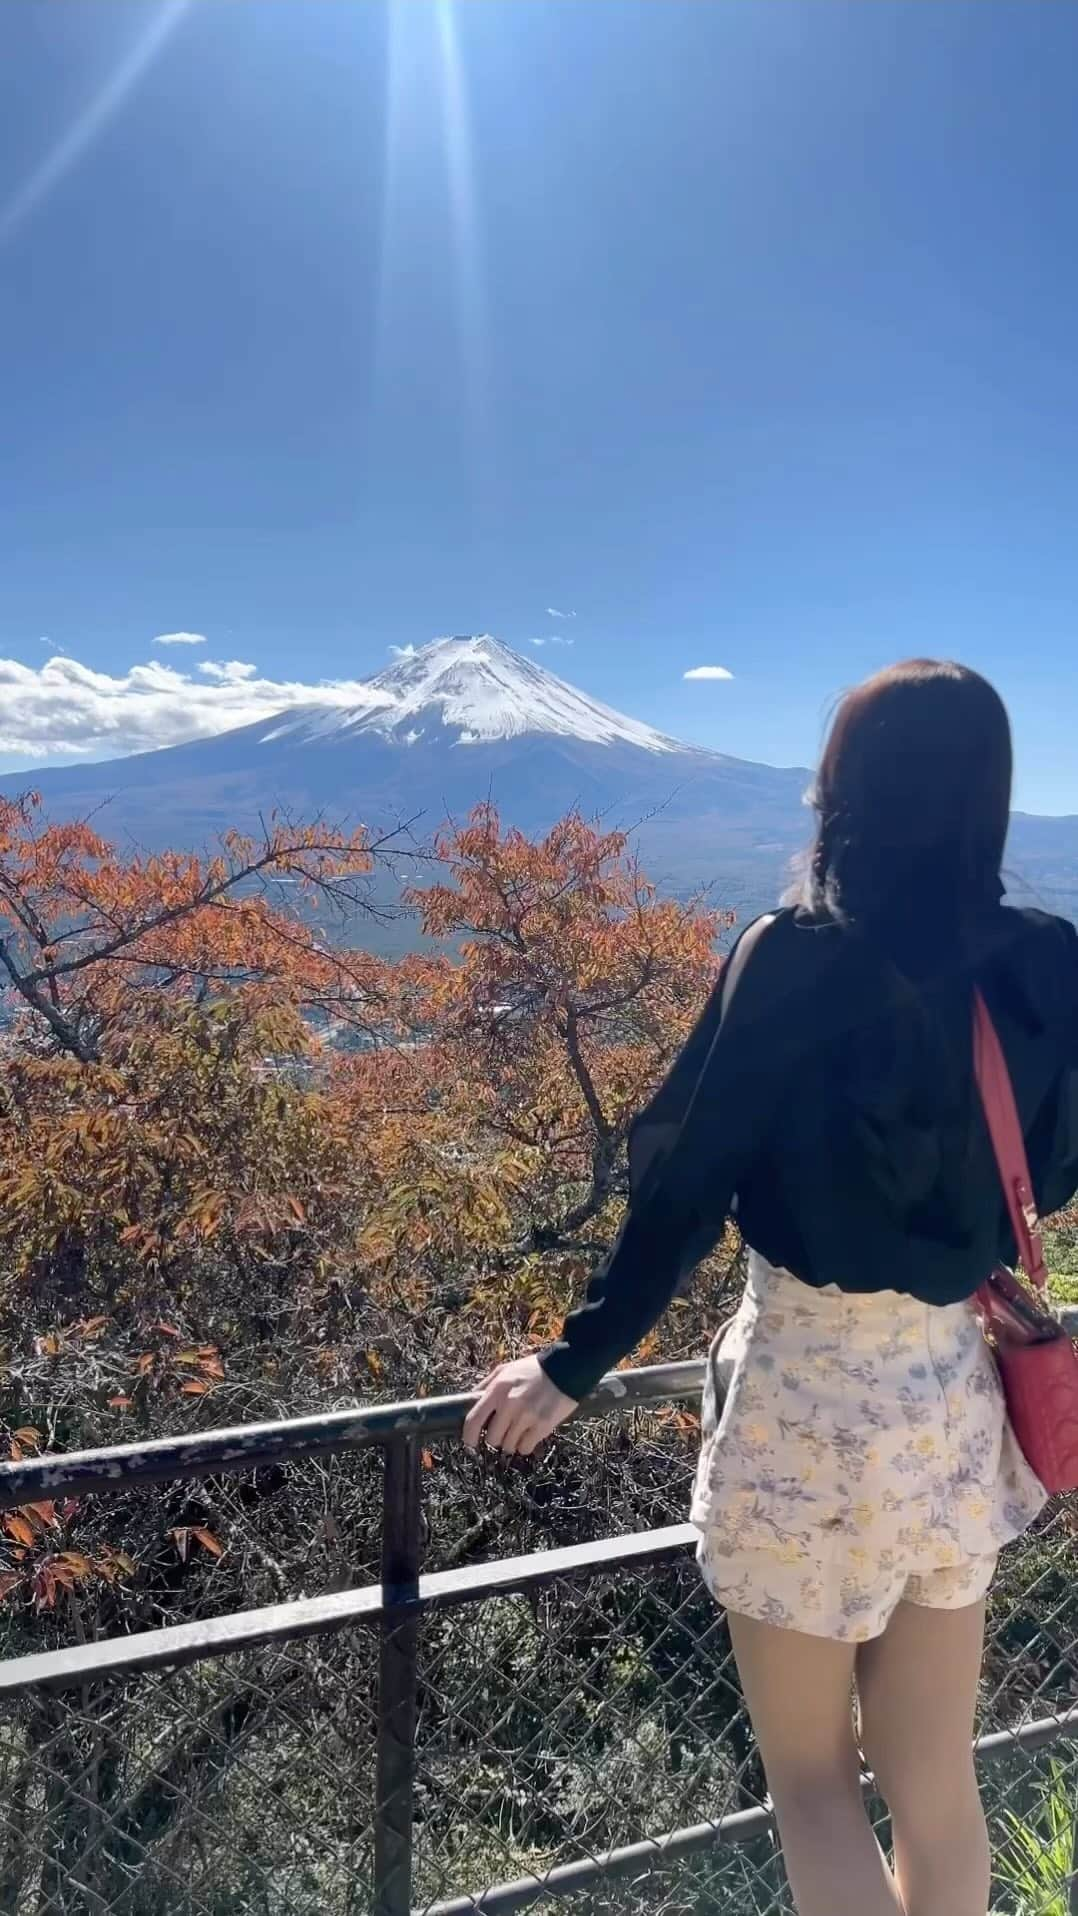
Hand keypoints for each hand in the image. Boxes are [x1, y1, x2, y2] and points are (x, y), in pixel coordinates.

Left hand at [462, 1355, 577, 1455]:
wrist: (567, 1369)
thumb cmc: (534, 1369)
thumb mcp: (506, 1369)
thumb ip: (487, 1384)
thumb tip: (472, 1399)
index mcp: (497, 1390)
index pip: (474, 1420)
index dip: (468, 1436)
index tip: (470, 1443)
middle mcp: (509, 1405)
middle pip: (492, 1438)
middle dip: (496, 1438)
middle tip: (504, 1431)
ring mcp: (526, 1417)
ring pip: (508, 1446)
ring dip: (512, 1442)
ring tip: (519, 1431)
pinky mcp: (542, 1426)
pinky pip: (525, 1448)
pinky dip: (526, 1445)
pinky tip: (530, 1434)